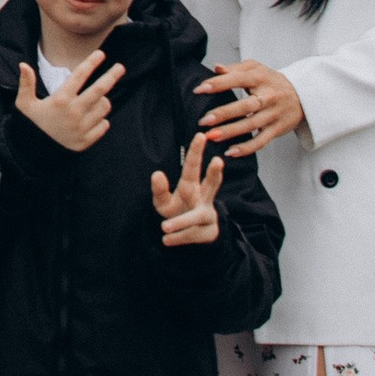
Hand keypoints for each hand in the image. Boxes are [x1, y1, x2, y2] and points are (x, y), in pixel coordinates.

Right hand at [13, 55, 123, 153]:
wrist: (35, 154)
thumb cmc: (32, 124)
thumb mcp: (24, 104)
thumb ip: (26, 84)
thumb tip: (23, 64)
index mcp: (59, 100)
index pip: (79, 76)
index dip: (91, 63)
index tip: (100, 54)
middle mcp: (73, 112)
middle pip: (99, 90)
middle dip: (112, 76)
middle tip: (120, 67)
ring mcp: (81, 127)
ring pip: (104, 107)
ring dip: (103, 100)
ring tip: (97, 99)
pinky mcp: (87, 140)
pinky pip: (104, 124)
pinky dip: (102, 119)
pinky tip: (93, 117)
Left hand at [152, 134, 227, 248]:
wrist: (191, 235)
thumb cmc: (176, 211)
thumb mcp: (163, 202)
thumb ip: (159, 190)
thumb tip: (157, 174)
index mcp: (191, 186)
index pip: (193, 167)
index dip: (196, 152)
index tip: (200, 135)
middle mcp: (203, 198)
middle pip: (211, 185)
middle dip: (214, 173)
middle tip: (218, 161)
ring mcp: (207, 215)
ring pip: (197, 217)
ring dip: (181, 222)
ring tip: (164, 227)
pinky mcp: (208, 232)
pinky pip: (190, 235)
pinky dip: (177, 237)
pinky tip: (166, 240)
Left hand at [200, 60, 304, 149]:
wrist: (303, 96)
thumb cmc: (272, 81)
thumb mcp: (256, 68)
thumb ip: (235, 69)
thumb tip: (216, 68)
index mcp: (260, 78)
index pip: (238, 79)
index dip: (218, 84)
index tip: (199, 89)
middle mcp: (268, 96)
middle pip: (245, 106)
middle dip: (224, 114)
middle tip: (204, 120)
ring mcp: (273, 114)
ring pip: (251, 125)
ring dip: (231, 132)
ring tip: (212, 136)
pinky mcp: (277, 129)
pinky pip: (261, 141)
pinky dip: (246, 148)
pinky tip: (230, 152)